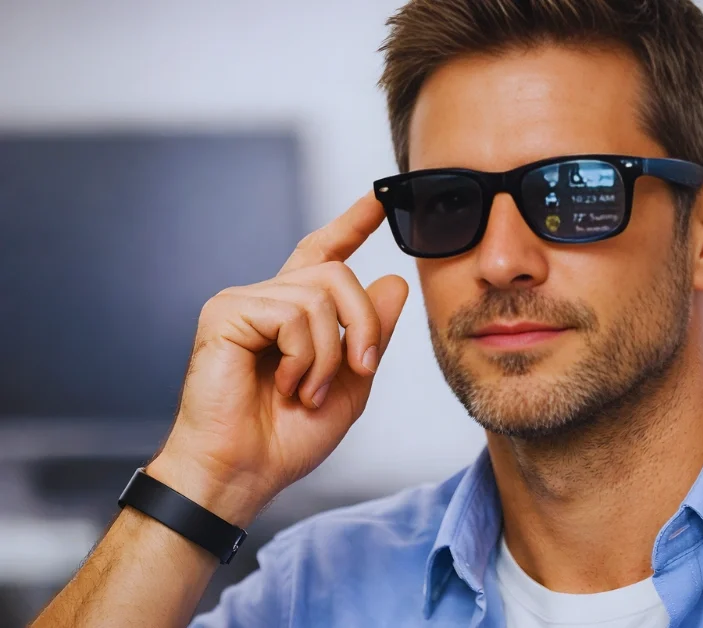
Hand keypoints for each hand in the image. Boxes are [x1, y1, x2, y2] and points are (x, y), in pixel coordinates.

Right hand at [147, 193, 408, 525]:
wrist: (244, 472)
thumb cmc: (287, 437)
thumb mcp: (350, 383)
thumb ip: (372, 333)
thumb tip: (394, 280)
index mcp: (295, 314)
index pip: (325, 255)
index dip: (352, 224)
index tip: (380, 197)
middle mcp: (268, 299)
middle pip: (337, 273)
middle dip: (364, 324)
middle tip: (360, 369)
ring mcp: (243, 302)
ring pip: (320, 295)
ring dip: (329, 355)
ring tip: (306, 392)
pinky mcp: (225, 313)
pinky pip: (292, 314)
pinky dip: (304, 357)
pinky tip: (287, 384)